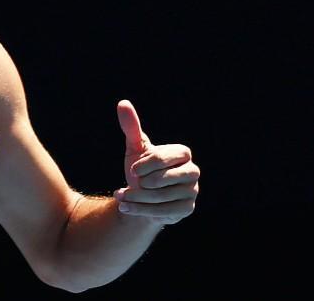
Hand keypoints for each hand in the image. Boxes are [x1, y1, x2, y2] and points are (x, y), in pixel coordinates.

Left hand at [113, 99, 199, 224]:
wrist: (142, 197)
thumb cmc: (141, 169)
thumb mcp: (135, 148)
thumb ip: (132, 127)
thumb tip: (123, 103)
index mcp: (182, 153)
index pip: (162, 158)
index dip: (144, 165)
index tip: (133, 169)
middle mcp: (192, 171)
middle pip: (165, 179)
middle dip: (142, 184)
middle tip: (130, 183)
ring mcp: (192, 191)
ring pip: (162, 197)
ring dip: (136, 198)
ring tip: (121, 196)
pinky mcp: (187, 209)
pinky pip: (164, 212)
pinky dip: (141, 211)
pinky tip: (126, 208)